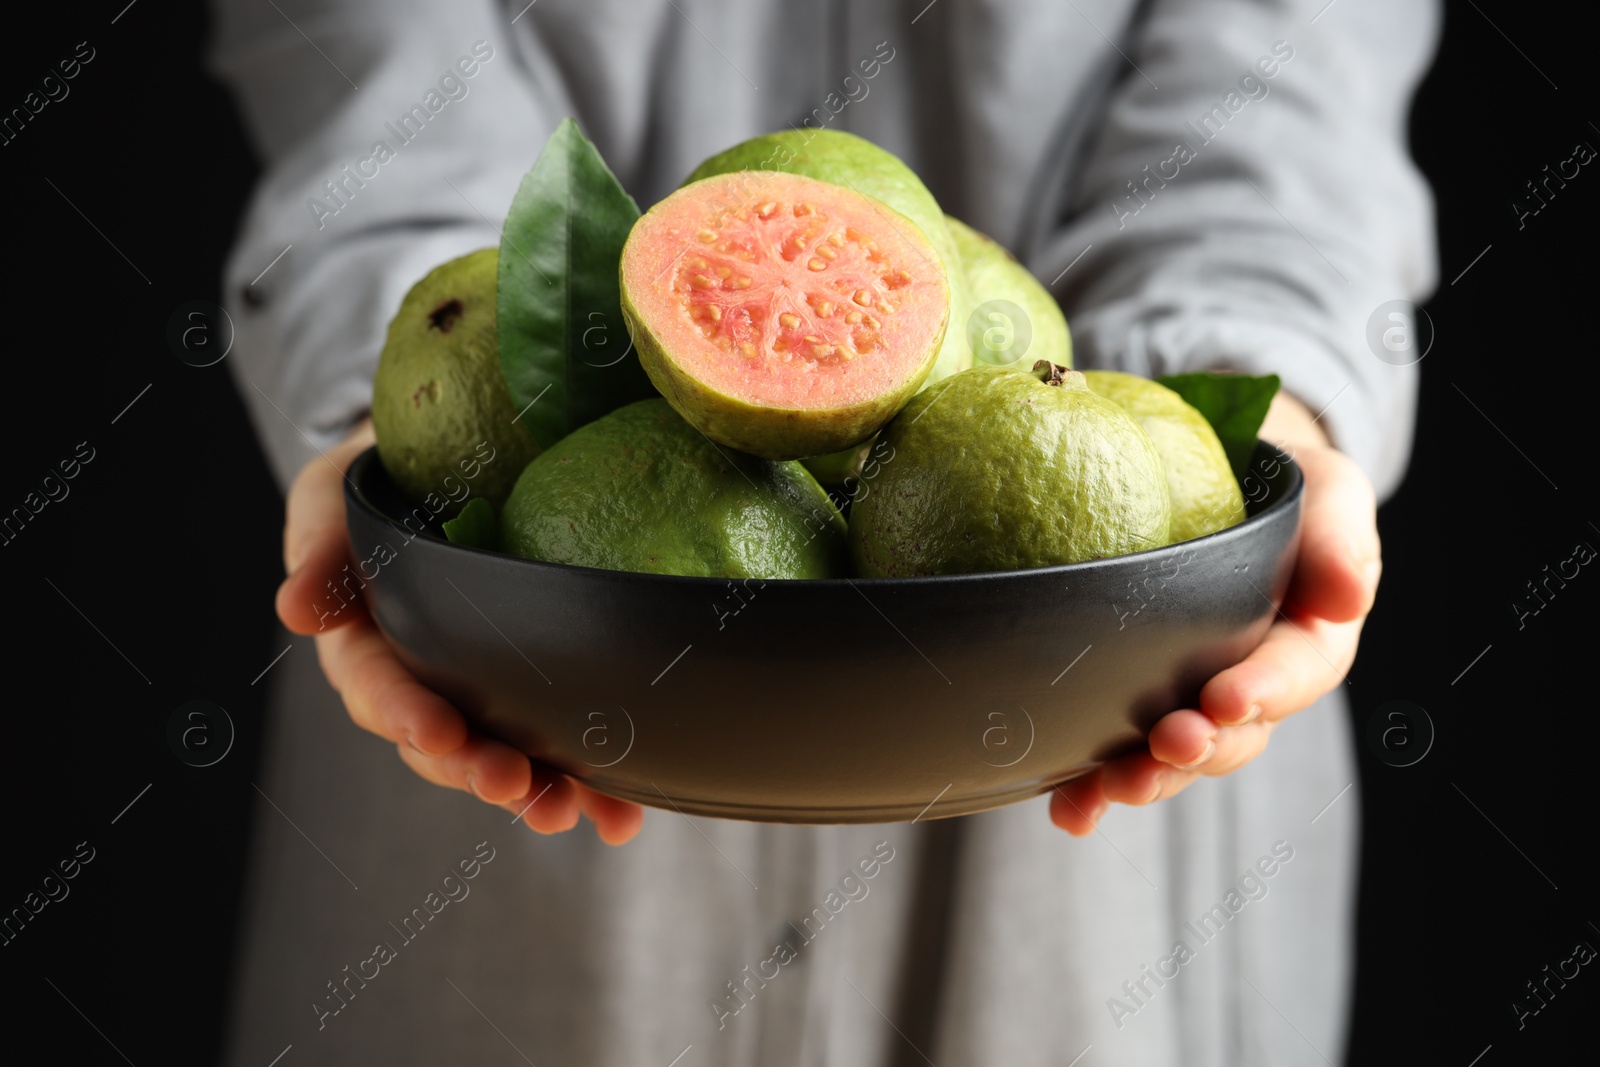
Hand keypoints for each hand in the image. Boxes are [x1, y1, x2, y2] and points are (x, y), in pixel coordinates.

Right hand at [275, 418, 644, 843]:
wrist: (457, 456)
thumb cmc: (386, 473)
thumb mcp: (336, 492)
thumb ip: (320, 545)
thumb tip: (294, 613)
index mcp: (365, 640)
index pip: (378, 686)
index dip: (406, 712)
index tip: (440, 731)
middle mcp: (419, 680)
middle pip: (439, 742)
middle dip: (474, 768)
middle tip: (515, 785)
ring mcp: (478, 694)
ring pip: (498, 756)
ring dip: (534, 791)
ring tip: (569, 811)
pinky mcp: (534, 695)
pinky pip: (559, 746)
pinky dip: (590, 787)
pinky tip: (622, 817)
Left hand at [1050, 392, 1378, 834]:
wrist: (1220, 476)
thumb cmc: (1283, 487)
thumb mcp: (1328, 492)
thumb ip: (1341, 539)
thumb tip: (1347, 597)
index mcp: (1306, 643)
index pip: (1294, 674)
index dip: (1264, 691)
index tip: (1227, 697)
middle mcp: (1251, 685)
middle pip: (1232, 735)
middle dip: (1198, 748)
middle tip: (1166, 746)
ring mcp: (1192, 701)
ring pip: (1173, 758)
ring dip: (1144, 779)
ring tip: (1109, 789)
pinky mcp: (1135, 704)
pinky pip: (1116, 751)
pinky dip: (1091, 787)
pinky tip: (1068, 810)